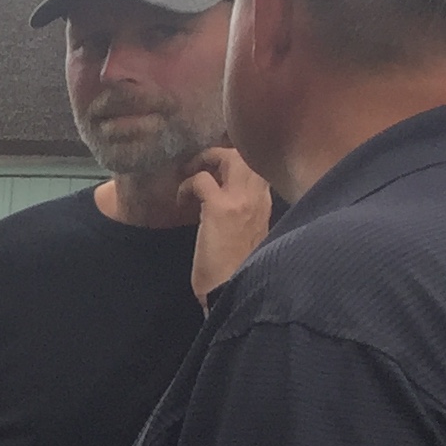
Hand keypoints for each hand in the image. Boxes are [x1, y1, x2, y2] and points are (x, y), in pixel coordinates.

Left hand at [187, 147, 272, 300]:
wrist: (233, 292)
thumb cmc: (237, 272)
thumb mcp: (249, 238)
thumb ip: (245, 217)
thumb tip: (227, 207)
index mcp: (266, 206)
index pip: (259, 168)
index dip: (237, 161)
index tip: (216, 169)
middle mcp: (259, 198)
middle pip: (248, 155)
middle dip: (220, 153)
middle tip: (199, 165)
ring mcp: (242, 201)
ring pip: (230, 157)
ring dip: (204, 160)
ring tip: (189, 173)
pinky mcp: (220, 209)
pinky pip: (200, 180)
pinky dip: (185, 186)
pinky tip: (180, 201)